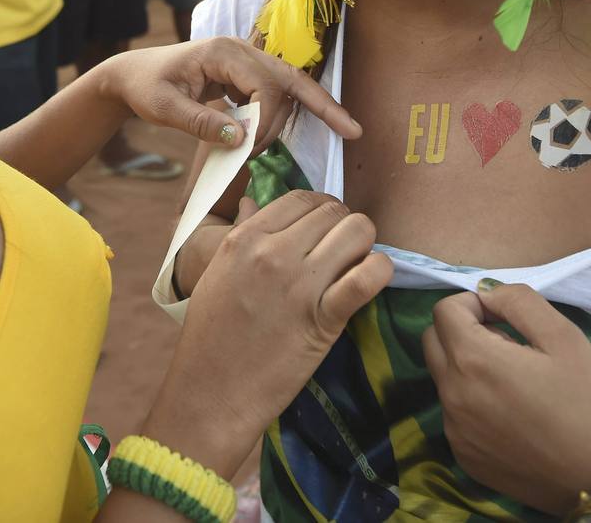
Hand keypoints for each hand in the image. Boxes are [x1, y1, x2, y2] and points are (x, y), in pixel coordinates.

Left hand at [96, 36, 362, 154]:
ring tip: (321, 135)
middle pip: (292, 77)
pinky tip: (294, 128)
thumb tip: (240, 139)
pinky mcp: (243, 74)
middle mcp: (240, 51)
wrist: (132, 75)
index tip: (250, 148)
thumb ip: (200, 123)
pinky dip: (288, 110)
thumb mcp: (164, 108)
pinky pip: (276, 91)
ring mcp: (244, 61)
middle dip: (321, 105)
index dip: (266, 120)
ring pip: (289, 84)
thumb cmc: (144, 87)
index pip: (265, 85)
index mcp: (222, 53)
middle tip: (348, 132)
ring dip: (302, 112)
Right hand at [148, 192, 392, 475]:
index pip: (302, 198)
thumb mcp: (215, 272)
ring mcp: (299, 284)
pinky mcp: (323, 318)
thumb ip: (241, 233)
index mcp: (244, 238)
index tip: (325, 229)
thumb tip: (253, 202)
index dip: (322, 209)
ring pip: (357, 232)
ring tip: (354, 266)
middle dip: (344, 226)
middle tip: (341, 251)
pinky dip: (380, 271)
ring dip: (364, 244)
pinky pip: (368, 276)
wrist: (211, 393)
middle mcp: (272, 253)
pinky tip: (372, 279)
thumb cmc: (210, 335)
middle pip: (333, 211)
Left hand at [422, 284, 590, 514]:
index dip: (473, 305)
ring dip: (467, 368)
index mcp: (473, 361)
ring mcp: (455, 431)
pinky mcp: (464, 457)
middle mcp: (452, 396)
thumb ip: (517, 302)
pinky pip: (455, 415)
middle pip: (434, 342)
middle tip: (508, 345)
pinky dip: (473, 403)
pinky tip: (513, 416)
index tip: (504, 319)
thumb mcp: (564, 336)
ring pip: (443, 379)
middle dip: (462, 332)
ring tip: (515, 383)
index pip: (444, 311)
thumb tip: (485, 292)